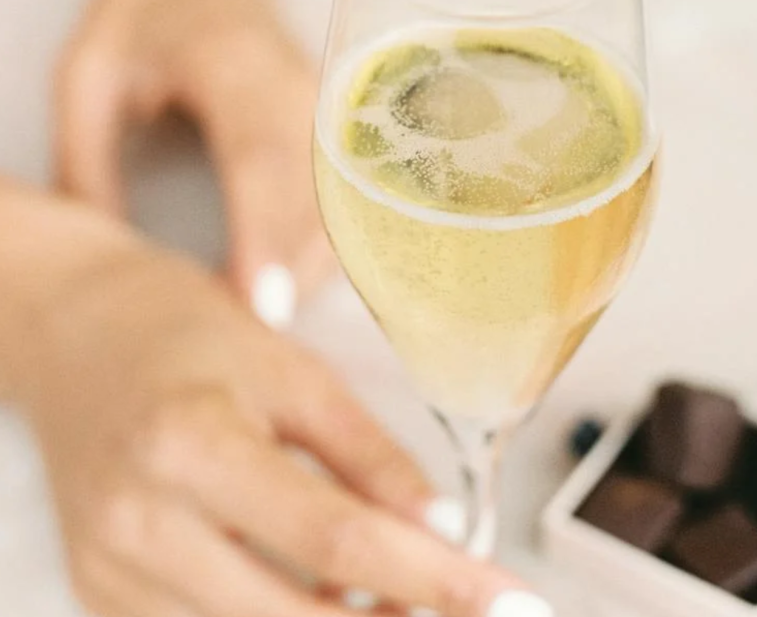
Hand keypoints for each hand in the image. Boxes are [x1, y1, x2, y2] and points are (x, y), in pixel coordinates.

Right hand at [18, 239, 546, 616]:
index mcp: (192, 444)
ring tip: (404, 591)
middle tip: (470, 603)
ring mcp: (111, 574)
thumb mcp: (293, 372)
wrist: (82, 336)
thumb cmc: (190, 337)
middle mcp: (139, 524)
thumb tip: (444, 526)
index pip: (335, 539)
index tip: (505, 597)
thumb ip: (368, 455)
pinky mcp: (102, 597)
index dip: (434, 578)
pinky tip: (329, 595)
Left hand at [54, 0, 331, 314]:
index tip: (260, 306)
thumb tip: (108, 263)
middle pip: (318, 197)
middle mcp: (302, 87)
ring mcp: (333, 108)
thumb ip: (88, 163)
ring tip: (249, 317)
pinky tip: (279, 280)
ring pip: (341, 208)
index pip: (265, 157)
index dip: (267, 234)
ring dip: (304, 270)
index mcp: (236, 62)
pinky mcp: (342, 127)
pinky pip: (343, 200)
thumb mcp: (86, 73)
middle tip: (237, 340)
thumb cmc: (145, 7)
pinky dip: (316, 248)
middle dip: (289, 276)